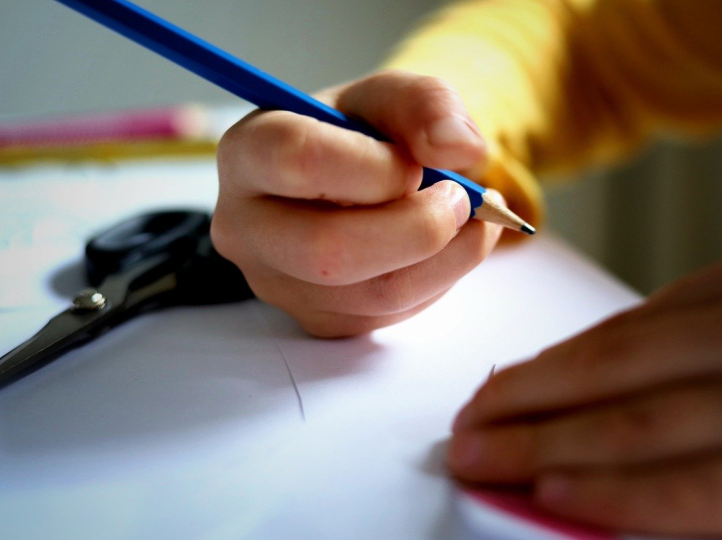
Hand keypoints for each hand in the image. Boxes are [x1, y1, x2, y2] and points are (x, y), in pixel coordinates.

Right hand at [212, 70, 502, 336]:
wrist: (341, 184)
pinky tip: (448, 246)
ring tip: (473, 219)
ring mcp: (279, 284)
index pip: (299, 160)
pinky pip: (391, 313)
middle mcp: (247, 228)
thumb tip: (462, 149)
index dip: (375, 166)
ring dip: (447, 258)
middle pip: (328, 252)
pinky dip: (439, 279)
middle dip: (418, 228)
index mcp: (247, 153)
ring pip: (373, 294)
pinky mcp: (318, 320)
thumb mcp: (385, 97)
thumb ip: (425, 103)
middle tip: (461, 200)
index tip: (417, 164)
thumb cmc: (355, 136)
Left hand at [449, 245, 721, 536]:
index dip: (538, 370)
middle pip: (607, 377)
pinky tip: (555, 495)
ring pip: (632, 430)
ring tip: (483, 462)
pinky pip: (692, 493)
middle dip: (521, 409)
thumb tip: (559, 377)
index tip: (487, 394)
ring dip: (542, 451)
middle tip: (463, 432)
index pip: (612, 335)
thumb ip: (677, 341)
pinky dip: (616, 496)